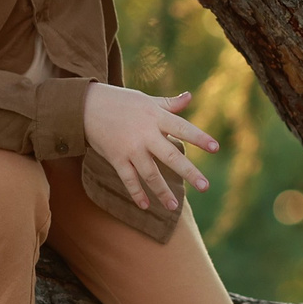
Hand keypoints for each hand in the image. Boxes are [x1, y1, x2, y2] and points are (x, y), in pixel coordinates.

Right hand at [83, 83, 217, 210]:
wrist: (86, 106)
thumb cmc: (121, 102)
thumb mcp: (146, 100)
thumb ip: (169, 103)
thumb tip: (190, 96)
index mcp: (155, 116)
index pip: (182, 127)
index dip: (199, 138)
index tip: (216, 148)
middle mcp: (145, 133)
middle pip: (170, 156)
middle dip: (189, 172)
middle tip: (205, 186)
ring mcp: (130, 148)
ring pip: (150, 173)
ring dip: (162, 191)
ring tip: (174, 207)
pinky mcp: (116, 158)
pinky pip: (128, 179)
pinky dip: (136, 193)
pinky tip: (145, 206)